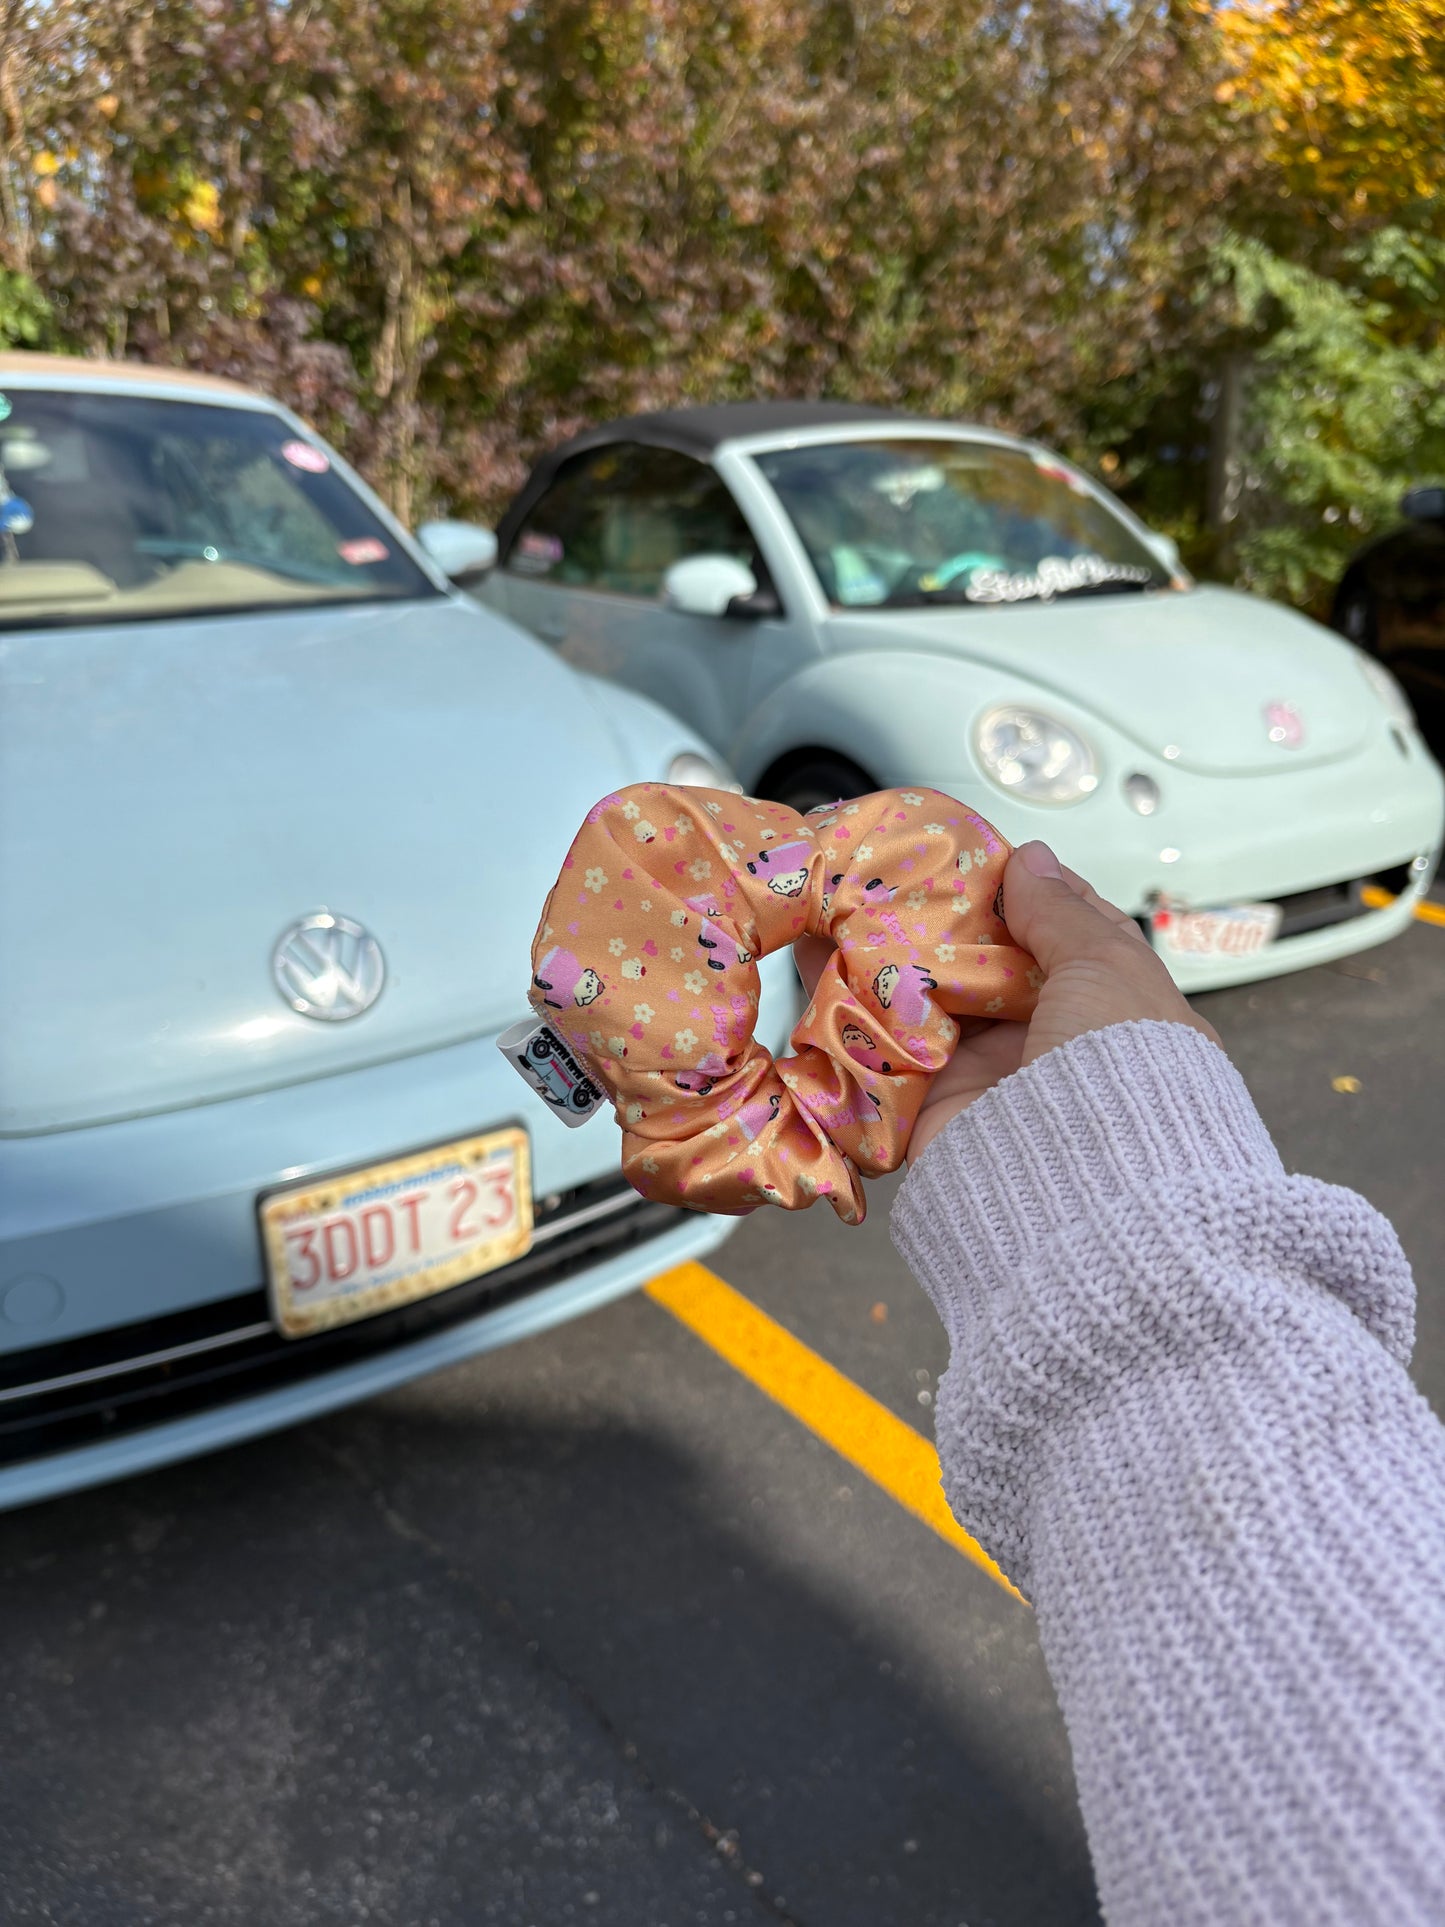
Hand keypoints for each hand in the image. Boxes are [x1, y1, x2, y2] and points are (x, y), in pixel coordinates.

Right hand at [793, 840, 1218, 1163]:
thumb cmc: (1124, 1076)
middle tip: (894, 870)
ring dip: (887, 954)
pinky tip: (817, 960)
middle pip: (986, 965)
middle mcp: (1052, 1043)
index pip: (1065, 933)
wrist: (1083, 1193)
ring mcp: (992, 1076)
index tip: (977, 854)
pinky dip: (852, 1008)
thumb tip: (1033, 860)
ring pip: (930, 1000)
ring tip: (842, 900)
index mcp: (1113, 1008)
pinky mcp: (935, 1106)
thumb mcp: (1109, 969)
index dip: (1023, 891)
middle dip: (941, 920)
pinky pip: (888, 1047)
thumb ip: (1062, 912)